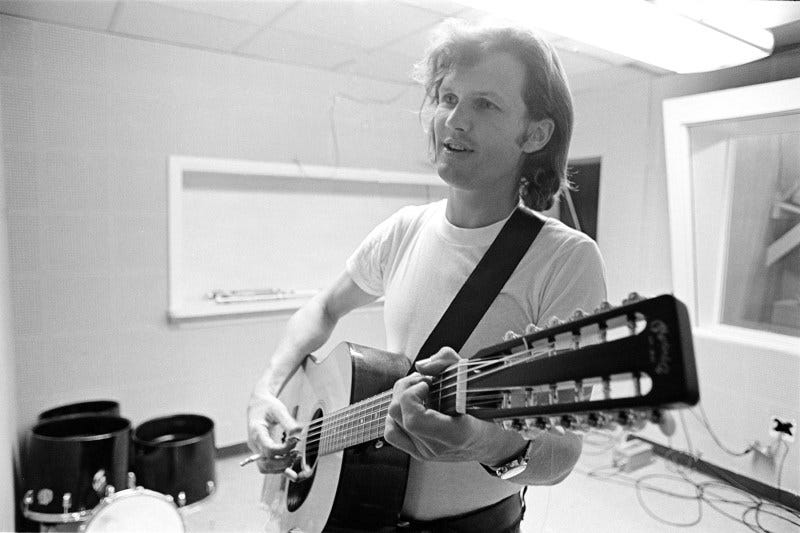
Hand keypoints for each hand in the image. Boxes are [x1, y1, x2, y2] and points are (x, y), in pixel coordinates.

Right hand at [247, 393, 310, 479]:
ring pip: (265, 468)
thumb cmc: (267, 406)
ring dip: (281, 467)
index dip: (283, 450)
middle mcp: (254, 444)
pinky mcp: (262, 452)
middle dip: (283, 462)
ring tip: (295, 457)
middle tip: (296, 453)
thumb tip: (298, 434)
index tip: (295, 441)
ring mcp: (257, 449)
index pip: (268, 449)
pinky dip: (281, 471)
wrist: (258, 405)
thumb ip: (288, 422)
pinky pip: (269, 466)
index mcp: (256, 432)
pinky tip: (293, 475)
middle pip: (265, 463)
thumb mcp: (278, 409)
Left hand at [384, 347, 525, 464]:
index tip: (427, 383)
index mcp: (454, 434)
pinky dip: (397, 415)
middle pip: (397, 414)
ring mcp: (424, 452)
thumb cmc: (490, 415)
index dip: (412, 394)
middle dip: (406, 388)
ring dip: (400, 401)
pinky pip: (393, 433)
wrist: (493, 444)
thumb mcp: (476, 381)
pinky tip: (413, 406)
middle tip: (424, 382)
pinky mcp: (418, 452)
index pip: (413, 419)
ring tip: (418, 393)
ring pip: (391, 422)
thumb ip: (449, 364)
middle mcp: (435, 447)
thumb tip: (423, 365)